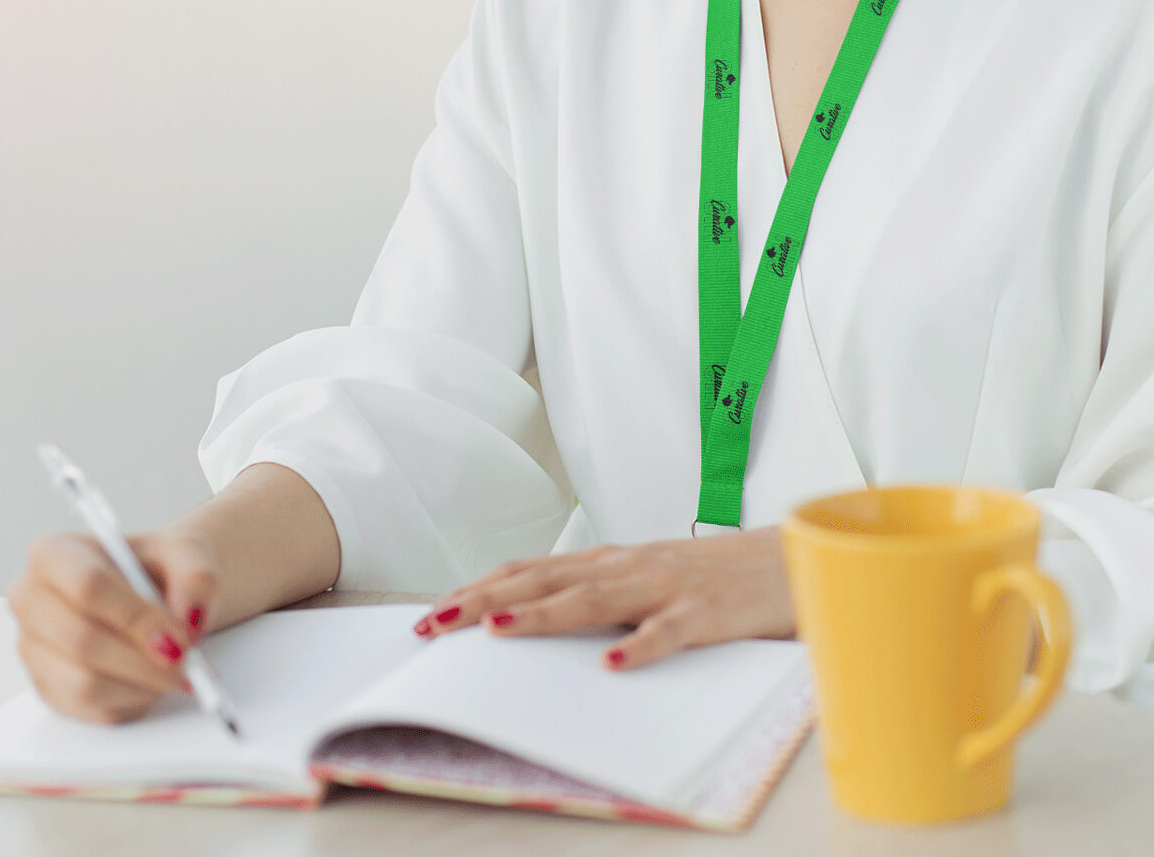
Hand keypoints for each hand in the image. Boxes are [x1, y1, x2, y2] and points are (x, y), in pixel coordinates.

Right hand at [6, 529, 220, 724]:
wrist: (155, 589)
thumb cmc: (160, 565)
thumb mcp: (188, 552)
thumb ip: (197, 576)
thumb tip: (189, 619)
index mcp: (55, 553)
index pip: (87, 586)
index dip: (134, 616)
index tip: (176, 638)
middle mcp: (31, 600)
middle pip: (80, 640)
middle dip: (142, 659)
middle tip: (186, 662)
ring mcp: (33, 649)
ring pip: (84, 683)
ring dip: (141, 684)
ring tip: (176, 670)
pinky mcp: (48, 688)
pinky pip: (90, 709)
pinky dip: (133, 700)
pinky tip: (153, 681)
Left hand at [411, 526, 795, 670]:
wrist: (788, 559)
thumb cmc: (709, 575)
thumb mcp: (644, 578)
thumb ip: (596, 590)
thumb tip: (535, 610)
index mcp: (610, 560)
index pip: (531, 570)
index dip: (481, 587)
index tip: (434, 609)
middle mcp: (628, 566)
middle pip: (546, 581)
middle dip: (485, 601)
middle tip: (435, 622)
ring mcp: (666, 585)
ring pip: (594, 598)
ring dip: (541, 615)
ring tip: (496, 631)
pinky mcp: (706, 611)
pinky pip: (669, 630)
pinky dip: (639, 646)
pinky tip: (612, 663)